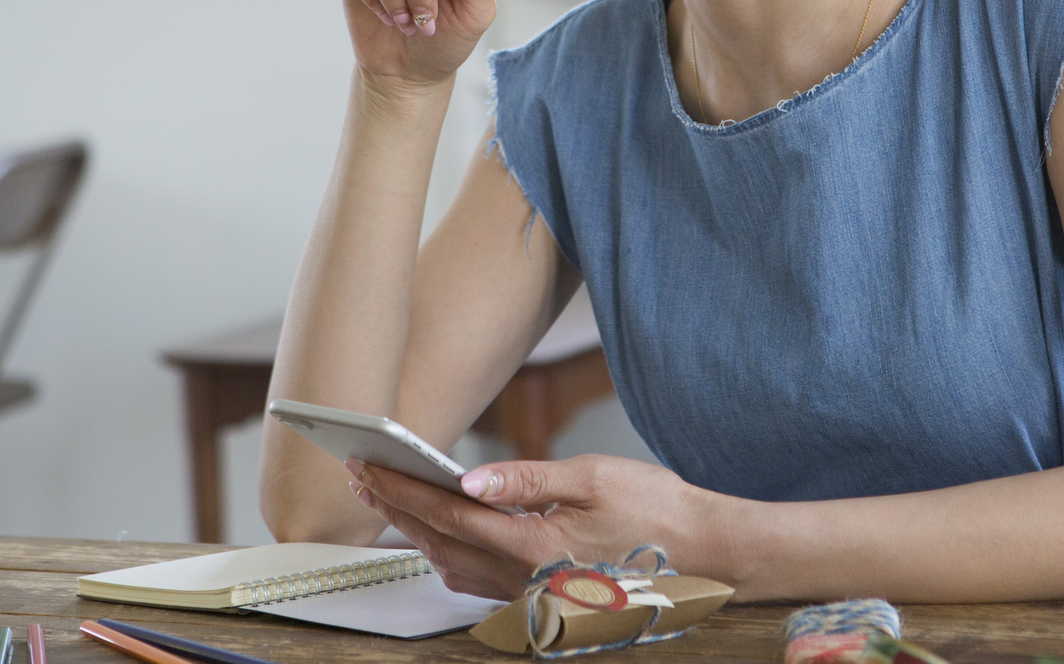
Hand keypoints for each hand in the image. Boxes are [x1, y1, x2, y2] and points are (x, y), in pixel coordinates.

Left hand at [344, 454, 720, 599]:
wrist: (702, 556)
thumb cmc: (654, 509)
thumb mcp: (590, 478)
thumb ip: (525, 479)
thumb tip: (468, 478)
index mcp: (532, 545)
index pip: (447, 514)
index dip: (401, 489)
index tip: (367, 465)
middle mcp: (524, 579)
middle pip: (438, 543)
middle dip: (395, 509)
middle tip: (360, 477)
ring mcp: (531, 595)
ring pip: (453, 566)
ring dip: (415, 534)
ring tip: (388, 501)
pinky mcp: (540, 599)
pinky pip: (477, 582)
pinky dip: (447, 555)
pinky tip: (438, 537)